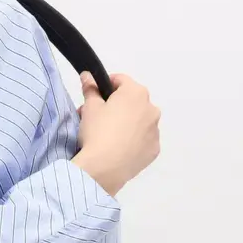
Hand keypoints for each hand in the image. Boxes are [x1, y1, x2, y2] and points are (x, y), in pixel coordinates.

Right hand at [72, 72, 160, 196]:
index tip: (95, 95)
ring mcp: (155, 130)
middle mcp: (152, 108)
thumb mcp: (89, 108)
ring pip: (141, 121)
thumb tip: (87, 75)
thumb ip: (90, 89)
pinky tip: (120, 149)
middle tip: (99, 118)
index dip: (106, 85)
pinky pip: (144, 140)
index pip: (121, 80)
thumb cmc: (97, 131)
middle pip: (133, 101)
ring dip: (128, 123)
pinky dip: (134, 141)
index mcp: (136, 93)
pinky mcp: (154, 149)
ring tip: (110, 136)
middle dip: (118, 106)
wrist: (104, 167)